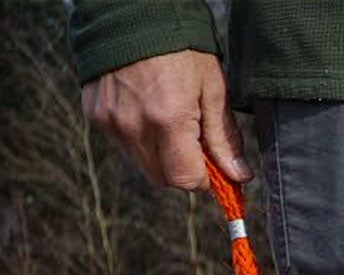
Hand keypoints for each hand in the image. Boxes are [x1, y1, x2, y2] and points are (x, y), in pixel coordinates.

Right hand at [81, 49, 250, 190]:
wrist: (131, 14)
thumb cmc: (180, 48)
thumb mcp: (212, 89)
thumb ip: (224, 138)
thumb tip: (239, 175)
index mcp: (167, 119)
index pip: (186, 179)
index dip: (205, 178)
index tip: (215, 166)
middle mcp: (133, 125)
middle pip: (163, 177)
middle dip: (183, 169)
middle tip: (196, 143)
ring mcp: (110, 121)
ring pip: (142, 162)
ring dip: (161, 155)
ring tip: (172, 120)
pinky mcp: (94, 114)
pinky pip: (122, 143)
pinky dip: (139, 138)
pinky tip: (148, 110)